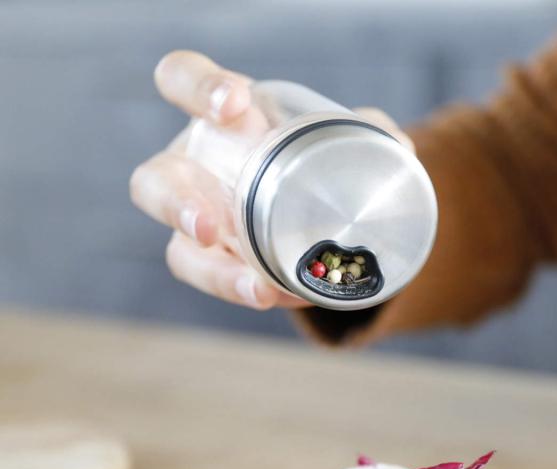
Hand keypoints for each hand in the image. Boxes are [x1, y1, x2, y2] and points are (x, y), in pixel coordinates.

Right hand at [130, 51, 414, 309]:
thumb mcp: (340, 138)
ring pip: (179, 251)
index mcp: (218, 120)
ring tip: (256, 289)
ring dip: (212, 272)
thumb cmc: (310, 156)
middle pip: (152, 182)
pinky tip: (279, 295)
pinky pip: (219, 281)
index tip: (235, 106)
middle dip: (173, 202)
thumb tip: (401, 148)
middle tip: (207, 225)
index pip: (182, 82)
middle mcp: (195, 170)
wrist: (310, 203)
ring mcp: (200, 224)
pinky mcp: (217, 264)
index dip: (196, 88)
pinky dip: (246, 291)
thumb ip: (368, 133)